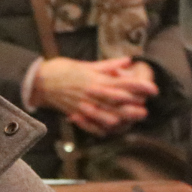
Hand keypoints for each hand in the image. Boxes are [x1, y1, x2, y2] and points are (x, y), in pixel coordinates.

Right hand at [32, 56, 157, 135]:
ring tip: (132, 121)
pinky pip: (90, 124)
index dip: (139, 86)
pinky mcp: (76, 114)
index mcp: (96, 79)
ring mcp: (84, 105)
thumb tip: (128, 61)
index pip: (122, 83)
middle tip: (146, 110)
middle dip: (133, 106)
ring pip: (105, 115)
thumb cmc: (63, 69)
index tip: (153, 89)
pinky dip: (100, 128)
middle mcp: (92, 94)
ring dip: (120, 118)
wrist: (39, 80)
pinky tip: (110, 130)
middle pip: (117, 102)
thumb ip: (109, 65)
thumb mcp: (87, 64)